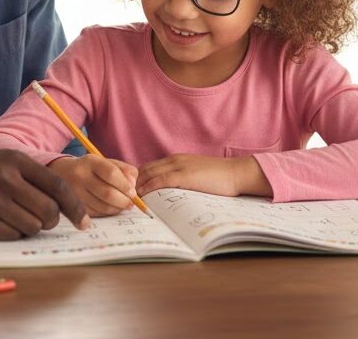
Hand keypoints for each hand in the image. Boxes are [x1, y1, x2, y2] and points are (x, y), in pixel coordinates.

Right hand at [0, 149, 89, 239]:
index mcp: (16, 160)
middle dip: (52, 220)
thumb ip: (33, 177)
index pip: (59, 187)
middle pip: (49, 211)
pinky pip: (12, 236)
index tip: (84, 222)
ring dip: (30, 227)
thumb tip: (65, 205)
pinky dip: (12, 233)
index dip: (75, 207)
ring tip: (14, 216)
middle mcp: (6, 179)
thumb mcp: (4, 160)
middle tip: (45, 220)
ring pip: (32, 226)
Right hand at [48, 155, 138, 216]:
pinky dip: (106, 212)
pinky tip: (110, 208)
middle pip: (107, 193)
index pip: (111, 173)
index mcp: (90, 161)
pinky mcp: (73, 205)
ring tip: (122, 206)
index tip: (132, 192)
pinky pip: (95, 213)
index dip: (125, 185)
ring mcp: (74, 192)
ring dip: (117, 208)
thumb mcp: (105, 162)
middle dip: (123, 201)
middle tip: (130, 203)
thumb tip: (133, 185)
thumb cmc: (89, 168)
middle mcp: (80, 176)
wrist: (60, 173)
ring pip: (102, 206)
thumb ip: (123, 170)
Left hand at [136, 154, 272, 197]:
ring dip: (137, 185)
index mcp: (176, 159)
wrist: (236, 173)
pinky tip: (141, 195)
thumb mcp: (195, 175)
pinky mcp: (184, 175)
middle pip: (145, 169)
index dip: (137, 178)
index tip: (128, 190)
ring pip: (149, 173)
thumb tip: (169, 193)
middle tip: (122, 195)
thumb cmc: (219, 177)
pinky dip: (148, 187)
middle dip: (132, 182)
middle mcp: (174, 160)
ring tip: (127, 197)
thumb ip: (181, 179)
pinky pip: (160, 180)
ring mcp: (178, 166)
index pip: (149, 167)